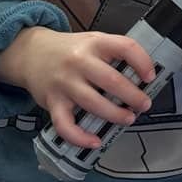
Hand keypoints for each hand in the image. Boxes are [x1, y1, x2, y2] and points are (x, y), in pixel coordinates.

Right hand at [0, 27, 154, 150]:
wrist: (31, 52)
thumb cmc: (70, 50)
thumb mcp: (94, 40)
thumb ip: (115, 52)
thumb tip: (144, 76)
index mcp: (95, 43)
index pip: (125, 47)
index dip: (142, 62)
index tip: (151, 77)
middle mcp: (79, 61)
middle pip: (111, 81)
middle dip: (133, 96)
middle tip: (144, 105)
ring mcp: (64, 83)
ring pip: (93, 103)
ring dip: (115, 115)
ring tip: (128, 119)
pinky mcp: (52, 102)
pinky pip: (65, 124)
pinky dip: (80, 137)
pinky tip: (95, 141)